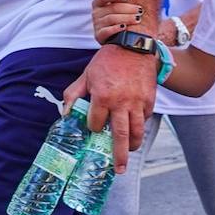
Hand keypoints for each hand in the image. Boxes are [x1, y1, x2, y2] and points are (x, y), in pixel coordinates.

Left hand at [63, 42, 155, 173]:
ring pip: (137, 130)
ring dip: (134, 145)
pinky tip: (135, 127)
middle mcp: (121, 102)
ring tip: (130, 152)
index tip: (94, 128)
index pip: (96, 124)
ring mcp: (138, 102)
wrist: (133, 45)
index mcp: (102, 96)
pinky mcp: (150, 99)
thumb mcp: (86, 75)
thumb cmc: (107, 61)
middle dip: (120, 155)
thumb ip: (74, 94)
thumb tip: (65, 114)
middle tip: (119, 169)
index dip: (94, 128)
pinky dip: (140, 125)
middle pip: (121, 135)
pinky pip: (145, 118)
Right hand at [91, 0, 142, 43]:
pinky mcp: (99, 36)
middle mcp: (95, 13)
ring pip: (111, 19)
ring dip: (126, 18)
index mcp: (98, 3)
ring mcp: (97, 25)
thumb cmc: (116, 15)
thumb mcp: (113, 2)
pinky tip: (125, 27)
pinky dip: (116, 29)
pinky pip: (107, 31)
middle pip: (112, 8)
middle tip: (140, 10)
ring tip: (137, 19)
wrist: (115, 35)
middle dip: (127, 9)